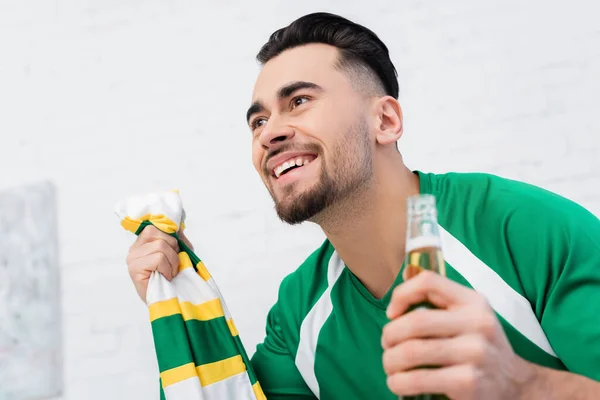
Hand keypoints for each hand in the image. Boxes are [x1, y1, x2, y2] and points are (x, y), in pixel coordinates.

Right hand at [126, 225, 192, 300]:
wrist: (168, 302)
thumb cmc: (174, 278)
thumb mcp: (180, 254)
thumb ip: (178, 239)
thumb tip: (178, 226)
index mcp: (143, 242)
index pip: (155, 226)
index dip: (170, 235)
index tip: (176, 247)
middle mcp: (135, 248)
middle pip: (159, 233)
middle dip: (174, 249)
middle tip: (173, 265)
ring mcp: (132, 258)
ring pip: (161, 246)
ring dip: (172, 262)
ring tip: (169, 273)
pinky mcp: (134, 268)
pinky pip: (158, 259)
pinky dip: (167, 269)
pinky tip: (165, 278)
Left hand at [381, 270, 534, 398]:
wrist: (517, 385)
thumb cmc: (480, 347)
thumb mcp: (469, 316)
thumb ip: (440, 302)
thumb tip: (399, 292)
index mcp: (473, 301)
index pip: (428, 282)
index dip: (401, 294)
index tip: (391, 313)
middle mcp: (477, 323)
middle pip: (415, 322)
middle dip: (389, 335)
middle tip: (387, 346)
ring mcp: (474, 353)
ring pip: (412, 351)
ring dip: (390, 361)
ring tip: (390, 367)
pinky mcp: (468, 382)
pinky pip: (418, 379)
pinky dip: (399, 382)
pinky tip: (398, 383)